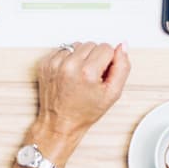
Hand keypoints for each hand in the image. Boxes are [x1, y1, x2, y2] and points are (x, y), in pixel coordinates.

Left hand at [32, 42, 130, 165]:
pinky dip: (68, 59)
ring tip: (80, 76)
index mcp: (87, 72)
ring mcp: (55, 63)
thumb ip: (122, 67)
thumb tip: (123, 46)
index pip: (107, 47)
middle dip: (94, 58)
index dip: (108, 62)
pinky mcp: (45, 63)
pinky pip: (63, 50)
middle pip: (92, 44)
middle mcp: (69, 65)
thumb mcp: (113, 94)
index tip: (102, 75)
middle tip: (91, 77)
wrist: (60, 123)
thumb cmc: (84, 112)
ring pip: (77, 45)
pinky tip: (69, 74)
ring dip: (81, 57)